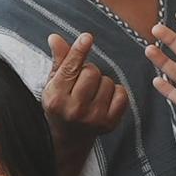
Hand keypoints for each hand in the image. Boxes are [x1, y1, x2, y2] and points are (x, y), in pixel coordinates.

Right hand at [40, 31, 129, 145]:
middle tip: (82, 81)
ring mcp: (93, 119)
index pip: (70, 69)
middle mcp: (74, 110)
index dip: (79, 51)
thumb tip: (55, 37)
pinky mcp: (109, 124)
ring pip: (108, 82)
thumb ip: (59, 60)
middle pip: (92, 72)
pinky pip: (122, 94)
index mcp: (55, 98)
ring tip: (91, 93)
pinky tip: (104, 99)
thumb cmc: (60, 104)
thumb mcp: (54, 83)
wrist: (68, 138)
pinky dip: (116, 92)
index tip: (87, 37)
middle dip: (89, 70)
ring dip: (102, 82)